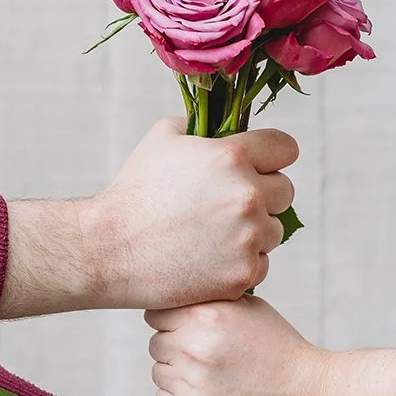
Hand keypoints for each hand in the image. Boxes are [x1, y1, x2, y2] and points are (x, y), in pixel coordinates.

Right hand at [1, 118, 297, 317]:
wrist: (108, 250)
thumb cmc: (134, 192)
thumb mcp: (163, 139)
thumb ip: (203, 126)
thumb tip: (226, 122)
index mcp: (232, 156)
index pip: (286, 148)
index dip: (270, 156)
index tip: (257, 166)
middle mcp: (247, 195)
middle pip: (285, 190)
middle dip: (261, 195)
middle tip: (225, 206)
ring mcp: (248, 237)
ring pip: (275, 230)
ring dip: (253, 231)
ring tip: (213, 235)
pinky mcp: (243, 273)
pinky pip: (262, 263)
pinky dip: (241, 264)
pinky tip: (209, 260)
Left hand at [147, 294, 329, 395]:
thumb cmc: (281, 350)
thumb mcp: (250, 309)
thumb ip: (210, 300)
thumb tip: (177, 292)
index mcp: (207, 314)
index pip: (157, 311)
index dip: (171, 320)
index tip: (187, 330)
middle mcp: (194, 345)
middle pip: (156, 343)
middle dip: (175, 348)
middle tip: (205, 357)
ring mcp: (192, 381)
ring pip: (159, 373)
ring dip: (177, 375)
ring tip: (212, 378)